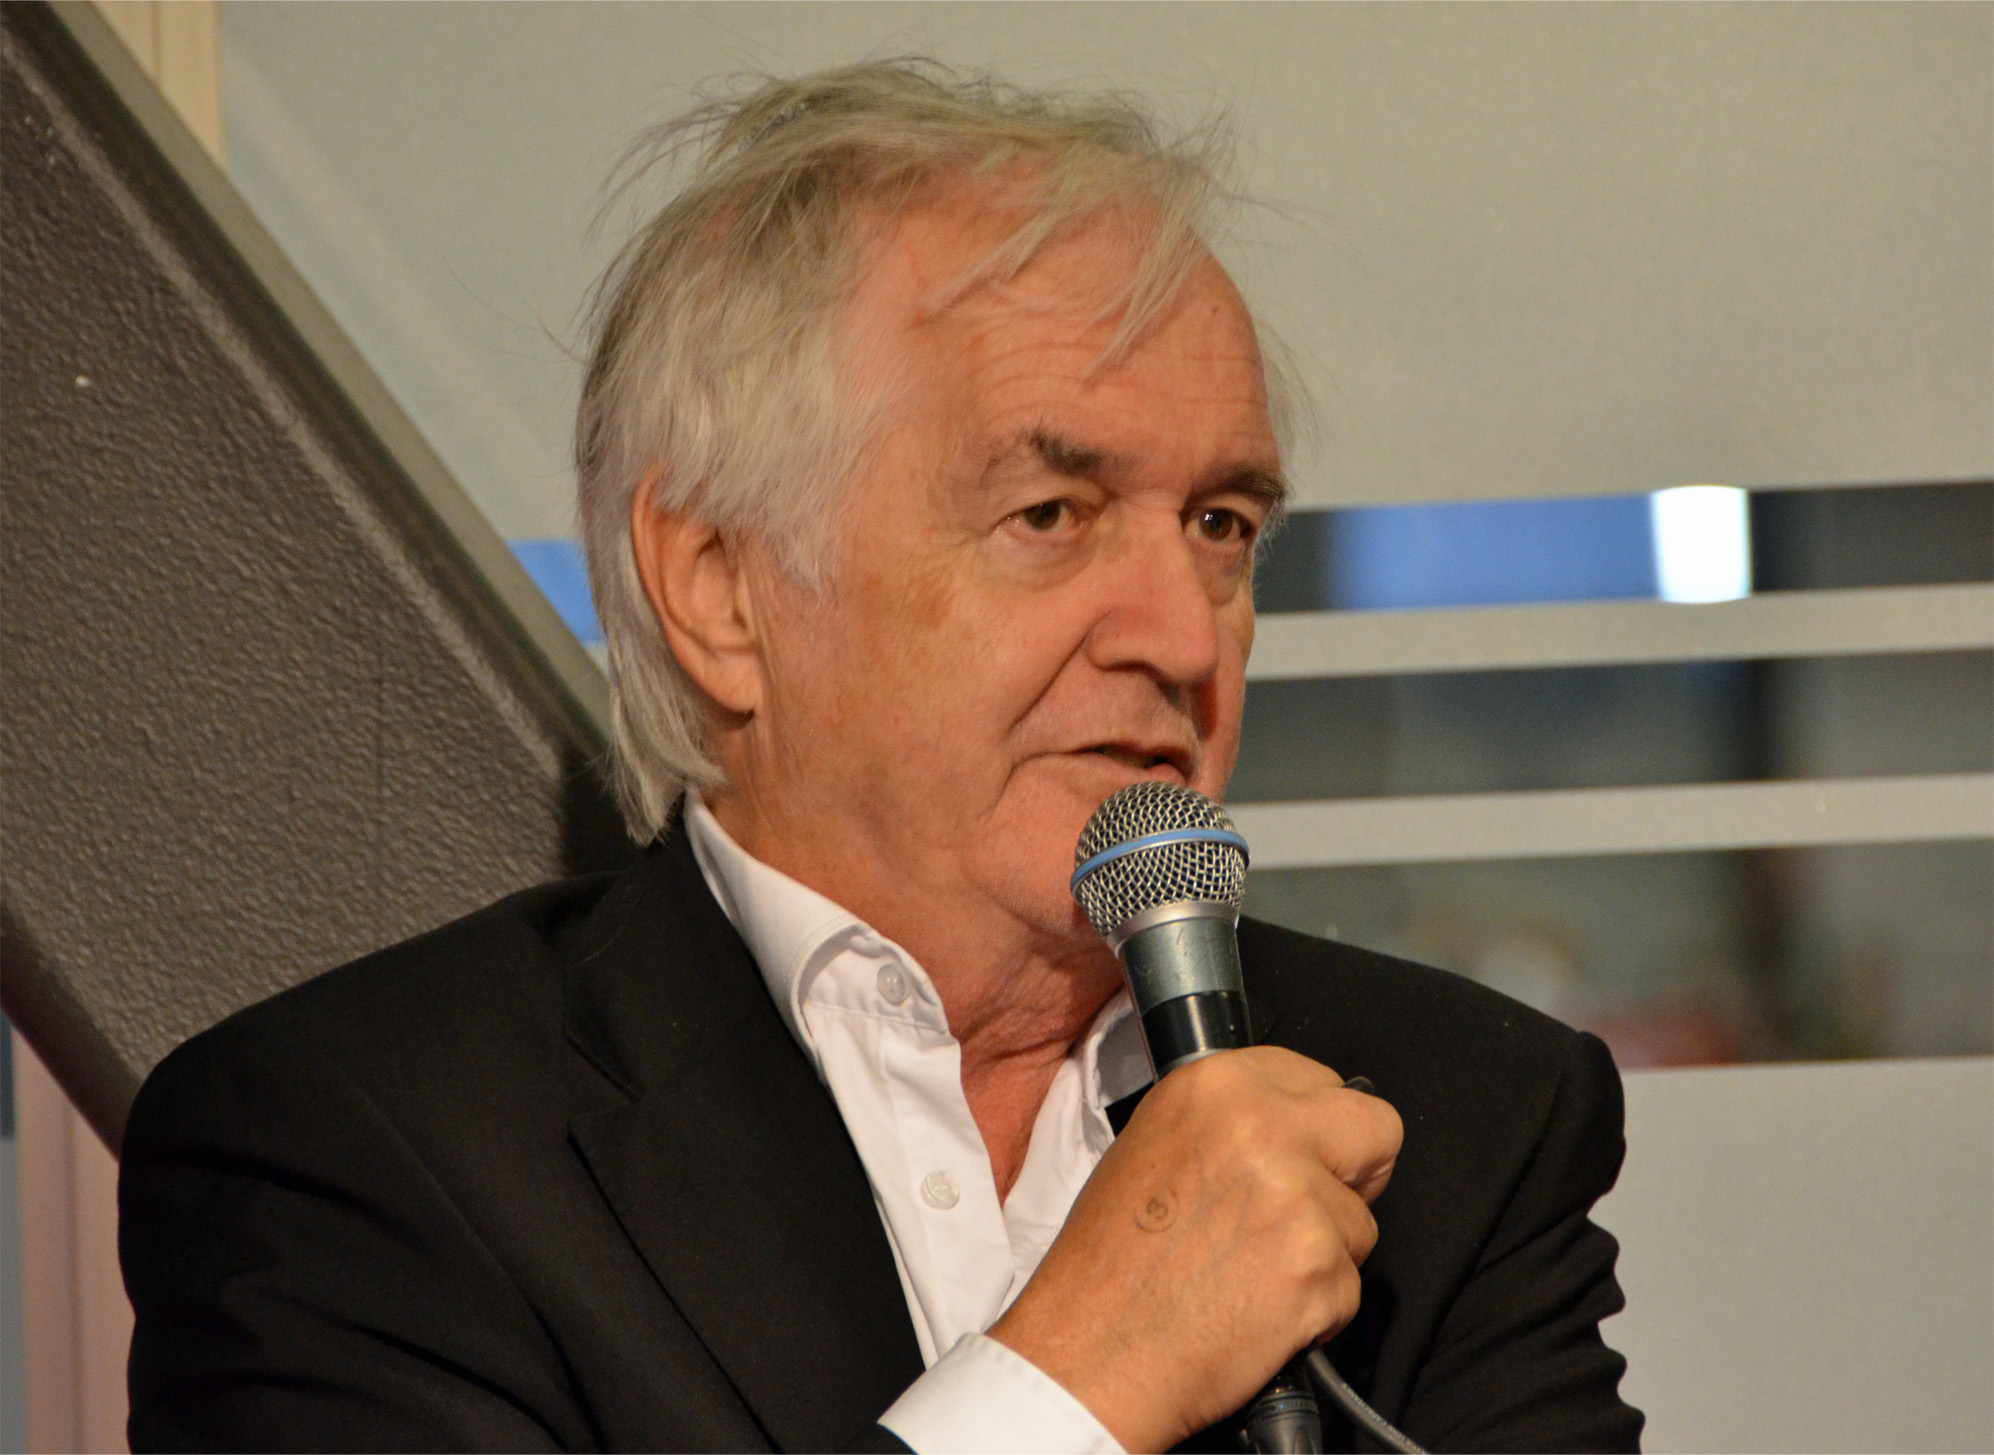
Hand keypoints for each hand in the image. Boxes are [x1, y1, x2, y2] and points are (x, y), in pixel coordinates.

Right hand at [988, 1047, 1401, 1452]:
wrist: (1090, 1353)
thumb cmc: (1107, 1264)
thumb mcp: (1152, 1146)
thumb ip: (1230, 1123)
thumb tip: (1296, 1129)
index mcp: (1214, 1084)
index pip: (1321, 1078)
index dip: (1318, 1127)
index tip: (1305, 1156)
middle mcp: (1261, 1124)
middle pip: (1376, 1128)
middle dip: (1358, 1172)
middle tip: (1314, 1210)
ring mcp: (1295, 1194)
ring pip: (1362, 1222)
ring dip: (1325, 1255)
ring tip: (1253, 1275)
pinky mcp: (1317, 1265)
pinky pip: (1351, 1288)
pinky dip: (1318, 1310)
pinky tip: (1259, 1312)